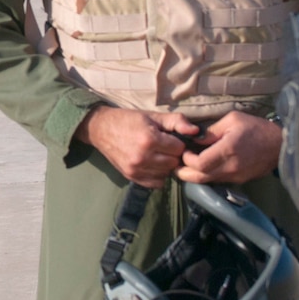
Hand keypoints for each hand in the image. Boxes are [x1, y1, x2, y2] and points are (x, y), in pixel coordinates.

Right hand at [76, 106, 198, 187]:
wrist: (101, 129)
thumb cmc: (129, 120)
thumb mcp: (153, 116)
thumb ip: (177, 122)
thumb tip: (197, 132)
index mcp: (150, 139)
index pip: (179, 149)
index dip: (177, 143)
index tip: (170, 138)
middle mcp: (143, 157)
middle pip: (173, 163)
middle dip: (172, 155)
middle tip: (164, 146)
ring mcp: (136, 169)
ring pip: (166, 174)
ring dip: (165, 166)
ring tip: (157, 154)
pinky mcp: (132, 177)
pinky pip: (156, 183)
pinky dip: (157, 175)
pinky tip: (152, 164)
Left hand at [176, 111, 280, 183]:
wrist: (280, 144)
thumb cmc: (256, 128)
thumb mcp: (232, 120)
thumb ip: (211, 131)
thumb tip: (195, 139)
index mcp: (228, 150)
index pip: (200, 164)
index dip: (187, 160)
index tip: (183, 151)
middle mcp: (231, 167)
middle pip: (200, 178)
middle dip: (185, 173)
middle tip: (176, 165)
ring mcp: (236, 176)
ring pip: (208, 182)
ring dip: (194, 176)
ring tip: (185, 166)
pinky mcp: (239, 180)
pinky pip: (217, 181)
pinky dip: (206, 176)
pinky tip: (201, 168)